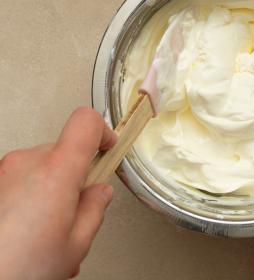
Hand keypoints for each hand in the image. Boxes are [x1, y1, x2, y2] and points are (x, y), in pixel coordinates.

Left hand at [0, 107, 116, 279]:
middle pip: (62, 152)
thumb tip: (98, 195)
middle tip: (73, 213)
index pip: (86, 123)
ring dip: (47, 191)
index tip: (107, 146)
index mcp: (56, 172)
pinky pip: (16, 182)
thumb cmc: (16, 269)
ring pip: (38, 169)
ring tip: (44, 232)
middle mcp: (25, 164)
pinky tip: (24, 235)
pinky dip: (25, 200)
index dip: (103, 132)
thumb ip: (94, 210)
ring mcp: (1, 173)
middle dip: (72, 178)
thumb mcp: (75, 245)